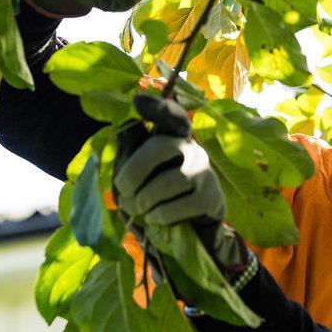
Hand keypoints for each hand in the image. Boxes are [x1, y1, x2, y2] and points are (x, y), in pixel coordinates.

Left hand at [114, 94, 254, 283]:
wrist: (190, 229)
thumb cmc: (159, 196)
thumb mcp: (140, 174)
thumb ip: (130, 155)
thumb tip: (120, 135)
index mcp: (173, 138)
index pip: (170, 116)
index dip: (156, 107)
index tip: (137, 102)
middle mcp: (192, 148)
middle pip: (160, 148)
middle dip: (134, 171)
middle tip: (123, 191)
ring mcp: (204, 172)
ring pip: (171, 180)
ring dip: (146, 198)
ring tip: (138, 209)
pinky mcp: (212, 198)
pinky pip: (182, 204)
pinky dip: (162, 214)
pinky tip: (154, 218)